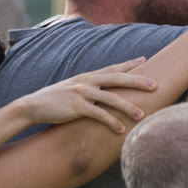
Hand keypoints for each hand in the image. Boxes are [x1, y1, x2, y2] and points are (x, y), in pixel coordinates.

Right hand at [4, 64, 156, 133]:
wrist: (32, 106)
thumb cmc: (55, 99)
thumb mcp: (73, 88)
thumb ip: (88, 87)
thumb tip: (102, 90)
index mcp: (88, 76)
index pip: (113, 67)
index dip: (129, 63)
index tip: (145, 58)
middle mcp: (87, 81)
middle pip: (118, 79)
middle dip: (138, 81)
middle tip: (155, 85)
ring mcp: (82, 93)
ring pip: (112, 98)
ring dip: (129, 107)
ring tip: (142, 115)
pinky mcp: (77, 107)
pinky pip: (99, 115)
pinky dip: (111, 122)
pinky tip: (120, 129)